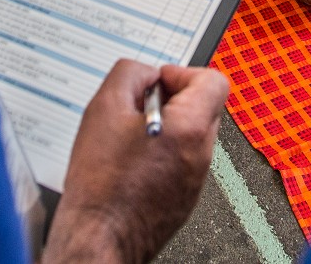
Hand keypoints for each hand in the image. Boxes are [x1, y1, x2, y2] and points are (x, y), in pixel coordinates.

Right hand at [44, 60, 226, 263]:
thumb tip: (145, 73)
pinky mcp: (184, 199)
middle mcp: (201, 155)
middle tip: (138, 107)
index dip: (182, 73)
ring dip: (166, 128)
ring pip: (190, 136)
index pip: (213, 81)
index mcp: (190, 129)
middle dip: (172, 99)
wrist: (98, 237)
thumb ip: (130, 74)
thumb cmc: (101, 184)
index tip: (158, 81)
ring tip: (130, 138)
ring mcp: (194, 180)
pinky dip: (162, 155)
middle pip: (202, 107)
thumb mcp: (104, 108)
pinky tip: (131, 163)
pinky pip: (181, 163)